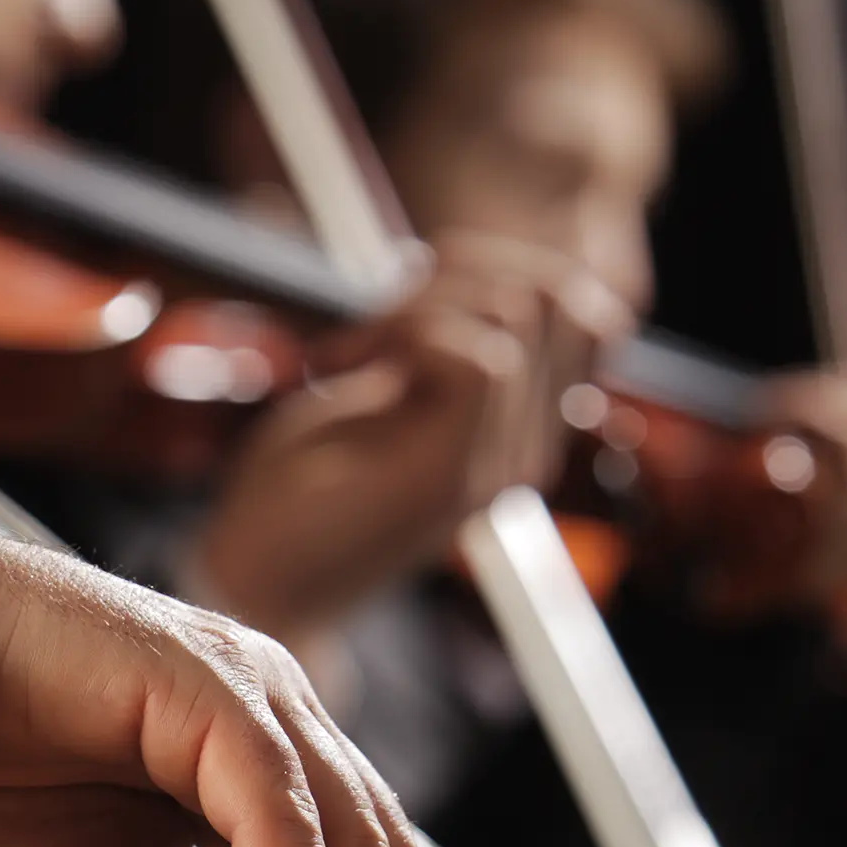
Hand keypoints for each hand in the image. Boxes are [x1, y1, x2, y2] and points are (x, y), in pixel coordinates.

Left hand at [193, 235, 627, 664]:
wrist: (257, 584)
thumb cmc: (298, 489)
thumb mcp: (380, 390)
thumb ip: (438, 341)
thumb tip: (471, 261)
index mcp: (516, 432)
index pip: (590, 315)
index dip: (502, 270)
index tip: (412, 300)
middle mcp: (525, 453)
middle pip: (565, 298)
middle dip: (466, 271)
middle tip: (382, 320)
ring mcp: (498, 468)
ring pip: (522, 315)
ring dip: (422, 302)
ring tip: (355, 347)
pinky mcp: (455, 476)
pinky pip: (481, 359)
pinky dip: (405, 336)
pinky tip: (341, 367)